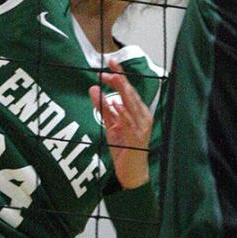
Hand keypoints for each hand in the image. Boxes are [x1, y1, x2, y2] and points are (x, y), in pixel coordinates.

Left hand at [88, 57, 153, 187]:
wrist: (132, 174)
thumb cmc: (124, 149)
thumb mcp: (110, 125)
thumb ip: (103, 107)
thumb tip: (93, 88)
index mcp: (138, 111)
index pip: (128, 89)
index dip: (120, 76)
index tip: (110, 63)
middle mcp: (142, 116)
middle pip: (130, 93)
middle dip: (120, 78)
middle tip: (110, 65)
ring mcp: (141, 127)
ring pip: (131, 104)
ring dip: (121, 90)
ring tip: (113, 78)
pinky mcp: (137, 138)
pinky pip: (129, 123)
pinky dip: (123, 112)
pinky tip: (116, 103)